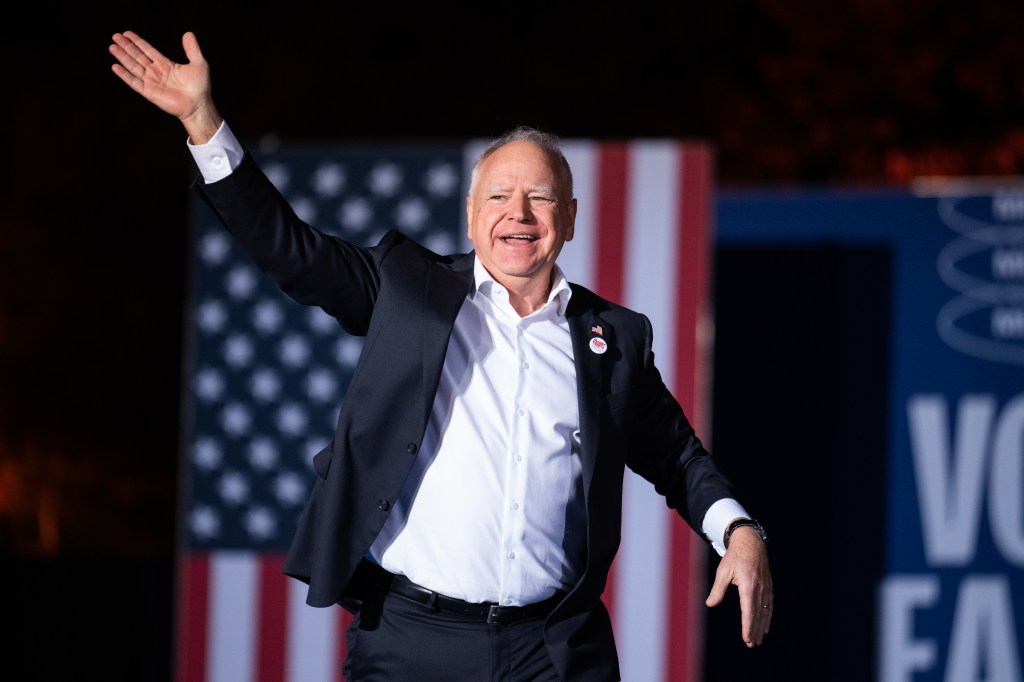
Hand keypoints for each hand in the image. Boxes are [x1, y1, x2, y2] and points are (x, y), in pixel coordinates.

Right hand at [109, 31, 222, 142]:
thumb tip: (188, 33)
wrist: (198, 104)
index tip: (126, 33)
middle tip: (115, 36)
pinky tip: (115, 66)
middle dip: (126, 46)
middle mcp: (156, 72)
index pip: (148, 50)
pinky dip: (124, 75)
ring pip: (133, 66)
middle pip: (137, 56)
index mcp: (165, 64)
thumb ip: (192, 49)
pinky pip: (134, 82)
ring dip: (122, 57)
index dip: (137, 42)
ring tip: (112, 46)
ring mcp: (152, 82)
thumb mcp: (198, 63)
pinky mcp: (149, 92)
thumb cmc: (200, 87)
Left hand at [705, 525, 772, 646]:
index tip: (747, 638)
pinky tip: (765, 626)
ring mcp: (766, 588)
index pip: (749, 610)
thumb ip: (718, 589)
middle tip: (752, 644)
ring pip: (765, 611)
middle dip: (755, 631)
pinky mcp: (768, 587)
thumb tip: (710, 603)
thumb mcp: (723, 571)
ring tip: (758, 640)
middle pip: (758, 614)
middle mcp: (760, 588)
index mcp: (749, 585)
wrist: (750, 543)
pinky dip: (767, 617)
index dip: (748, 626)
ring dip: (761, 627)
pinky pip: (769, 606)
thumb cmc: (734, 557)